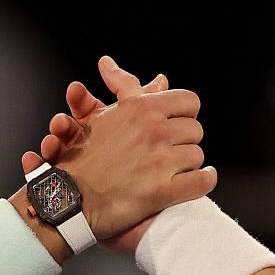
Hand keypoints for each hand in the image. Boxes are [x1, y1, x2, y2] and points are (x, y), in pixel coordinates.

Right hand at [19, 55, 211, 249]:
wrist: (70, 197)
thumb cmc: (86, 156)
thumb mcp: (106, 113)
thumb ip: (129, 89)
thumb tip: (157, 76)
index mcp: (142, 109)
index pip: (189, 101)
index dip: (184, 114)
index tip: (176, 125)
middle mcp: (153, 132)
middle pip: (195, 130)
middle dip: (183, 140)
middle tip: (170, 149)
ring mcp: (159, 162)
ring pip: (198, 156)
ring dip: (187, 164)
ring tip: (171, 168)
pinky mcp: (163, 191)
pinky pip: (202, 182)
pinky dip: (203, 181)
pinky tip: (194, 180)